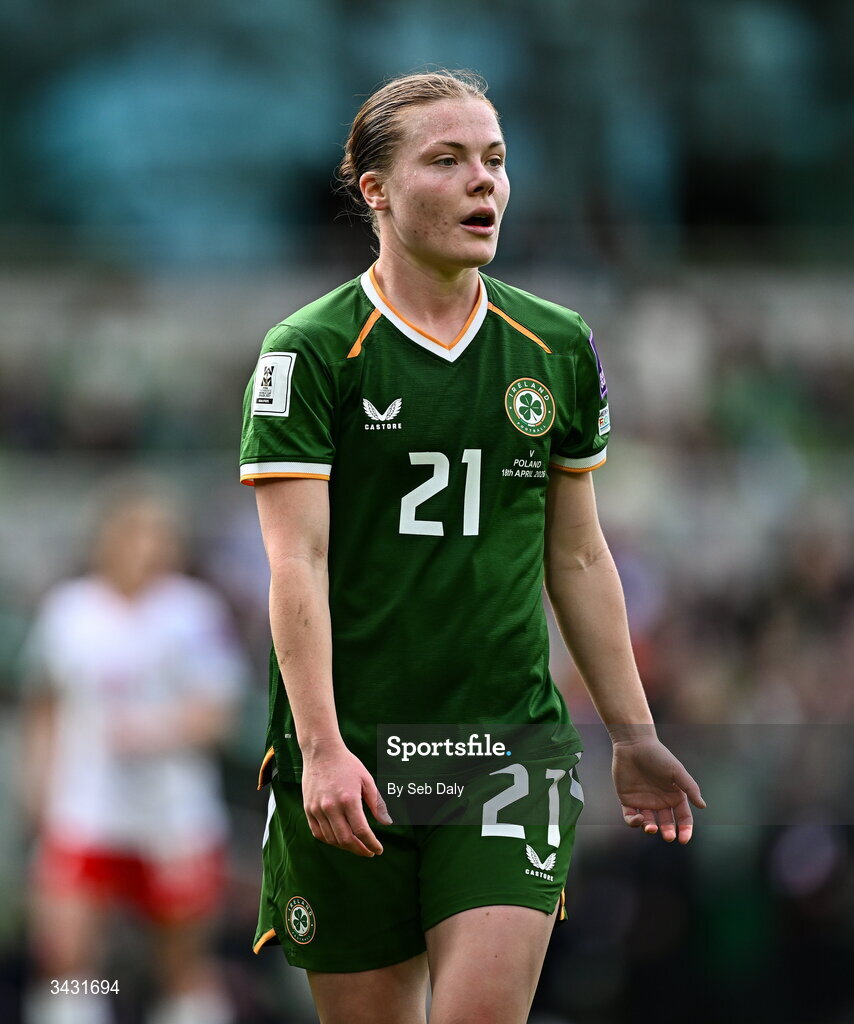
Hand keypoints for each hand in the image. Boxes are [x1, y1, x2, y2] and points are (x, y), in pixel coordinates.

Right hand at [301, 741, 392, 856]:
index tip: (378, 850)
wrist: (321, 752)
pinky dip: (329, 840)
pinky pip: (318, 833)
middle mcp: (331, 807)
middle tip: (369, 852)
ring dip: (345, 847)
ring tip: (356, 846)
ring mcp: (317, 809)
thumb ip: (376, 803)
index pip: (361, 831)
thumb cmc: (347, 764)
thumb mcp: (366, 780)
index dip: (371, 844)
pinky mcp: (308, 809)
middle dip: (360, 850)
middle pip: (346, 839)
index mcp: (349, 799)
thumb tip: (387, 823)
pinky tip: (339, 840)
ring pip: (332, 839)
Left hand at [612, 736, 705, 843]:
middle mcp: (660, 802)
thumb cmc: (658, 755)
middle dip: (668, 832)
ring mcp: (644, 802)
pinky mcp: (628, 801)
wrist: (633, 744)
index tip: (684, 839)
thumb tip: (703, 806)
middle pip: (667, 824)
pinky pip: (631, 818)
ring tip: (652, 828)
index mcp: (675, 796)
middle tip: (668, 836)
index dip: (685, 830)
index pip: (683, 818)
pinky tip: (639, 818)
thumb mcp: (676, 771)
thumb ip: (690, 787)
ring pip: (649, 824)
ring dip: (650, 829)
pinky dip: (634, 822)